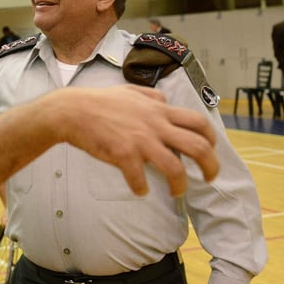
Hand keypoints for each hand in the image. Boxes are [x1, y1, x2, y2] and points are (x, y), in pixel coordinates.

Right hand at [49, 86, 217, 195]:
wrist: (71, 111)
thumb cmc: (99, 101)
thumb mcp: (130, 91)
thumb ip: (152, 96)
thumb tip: (166, 101)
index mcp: (159, 110)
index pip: (198, 122)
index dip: (211, 138)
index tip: (211, 150)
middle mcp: (155, 124)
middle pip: (198, 146)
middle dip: (210, 165)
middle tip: (209, 177)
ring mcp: (140, 140)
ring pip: (175, 168)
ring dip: (180, 184)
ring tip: (177, 192)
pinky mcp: (123, 154)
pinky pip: (139, 178)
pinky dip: (141, 188)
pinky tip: (140, 190)